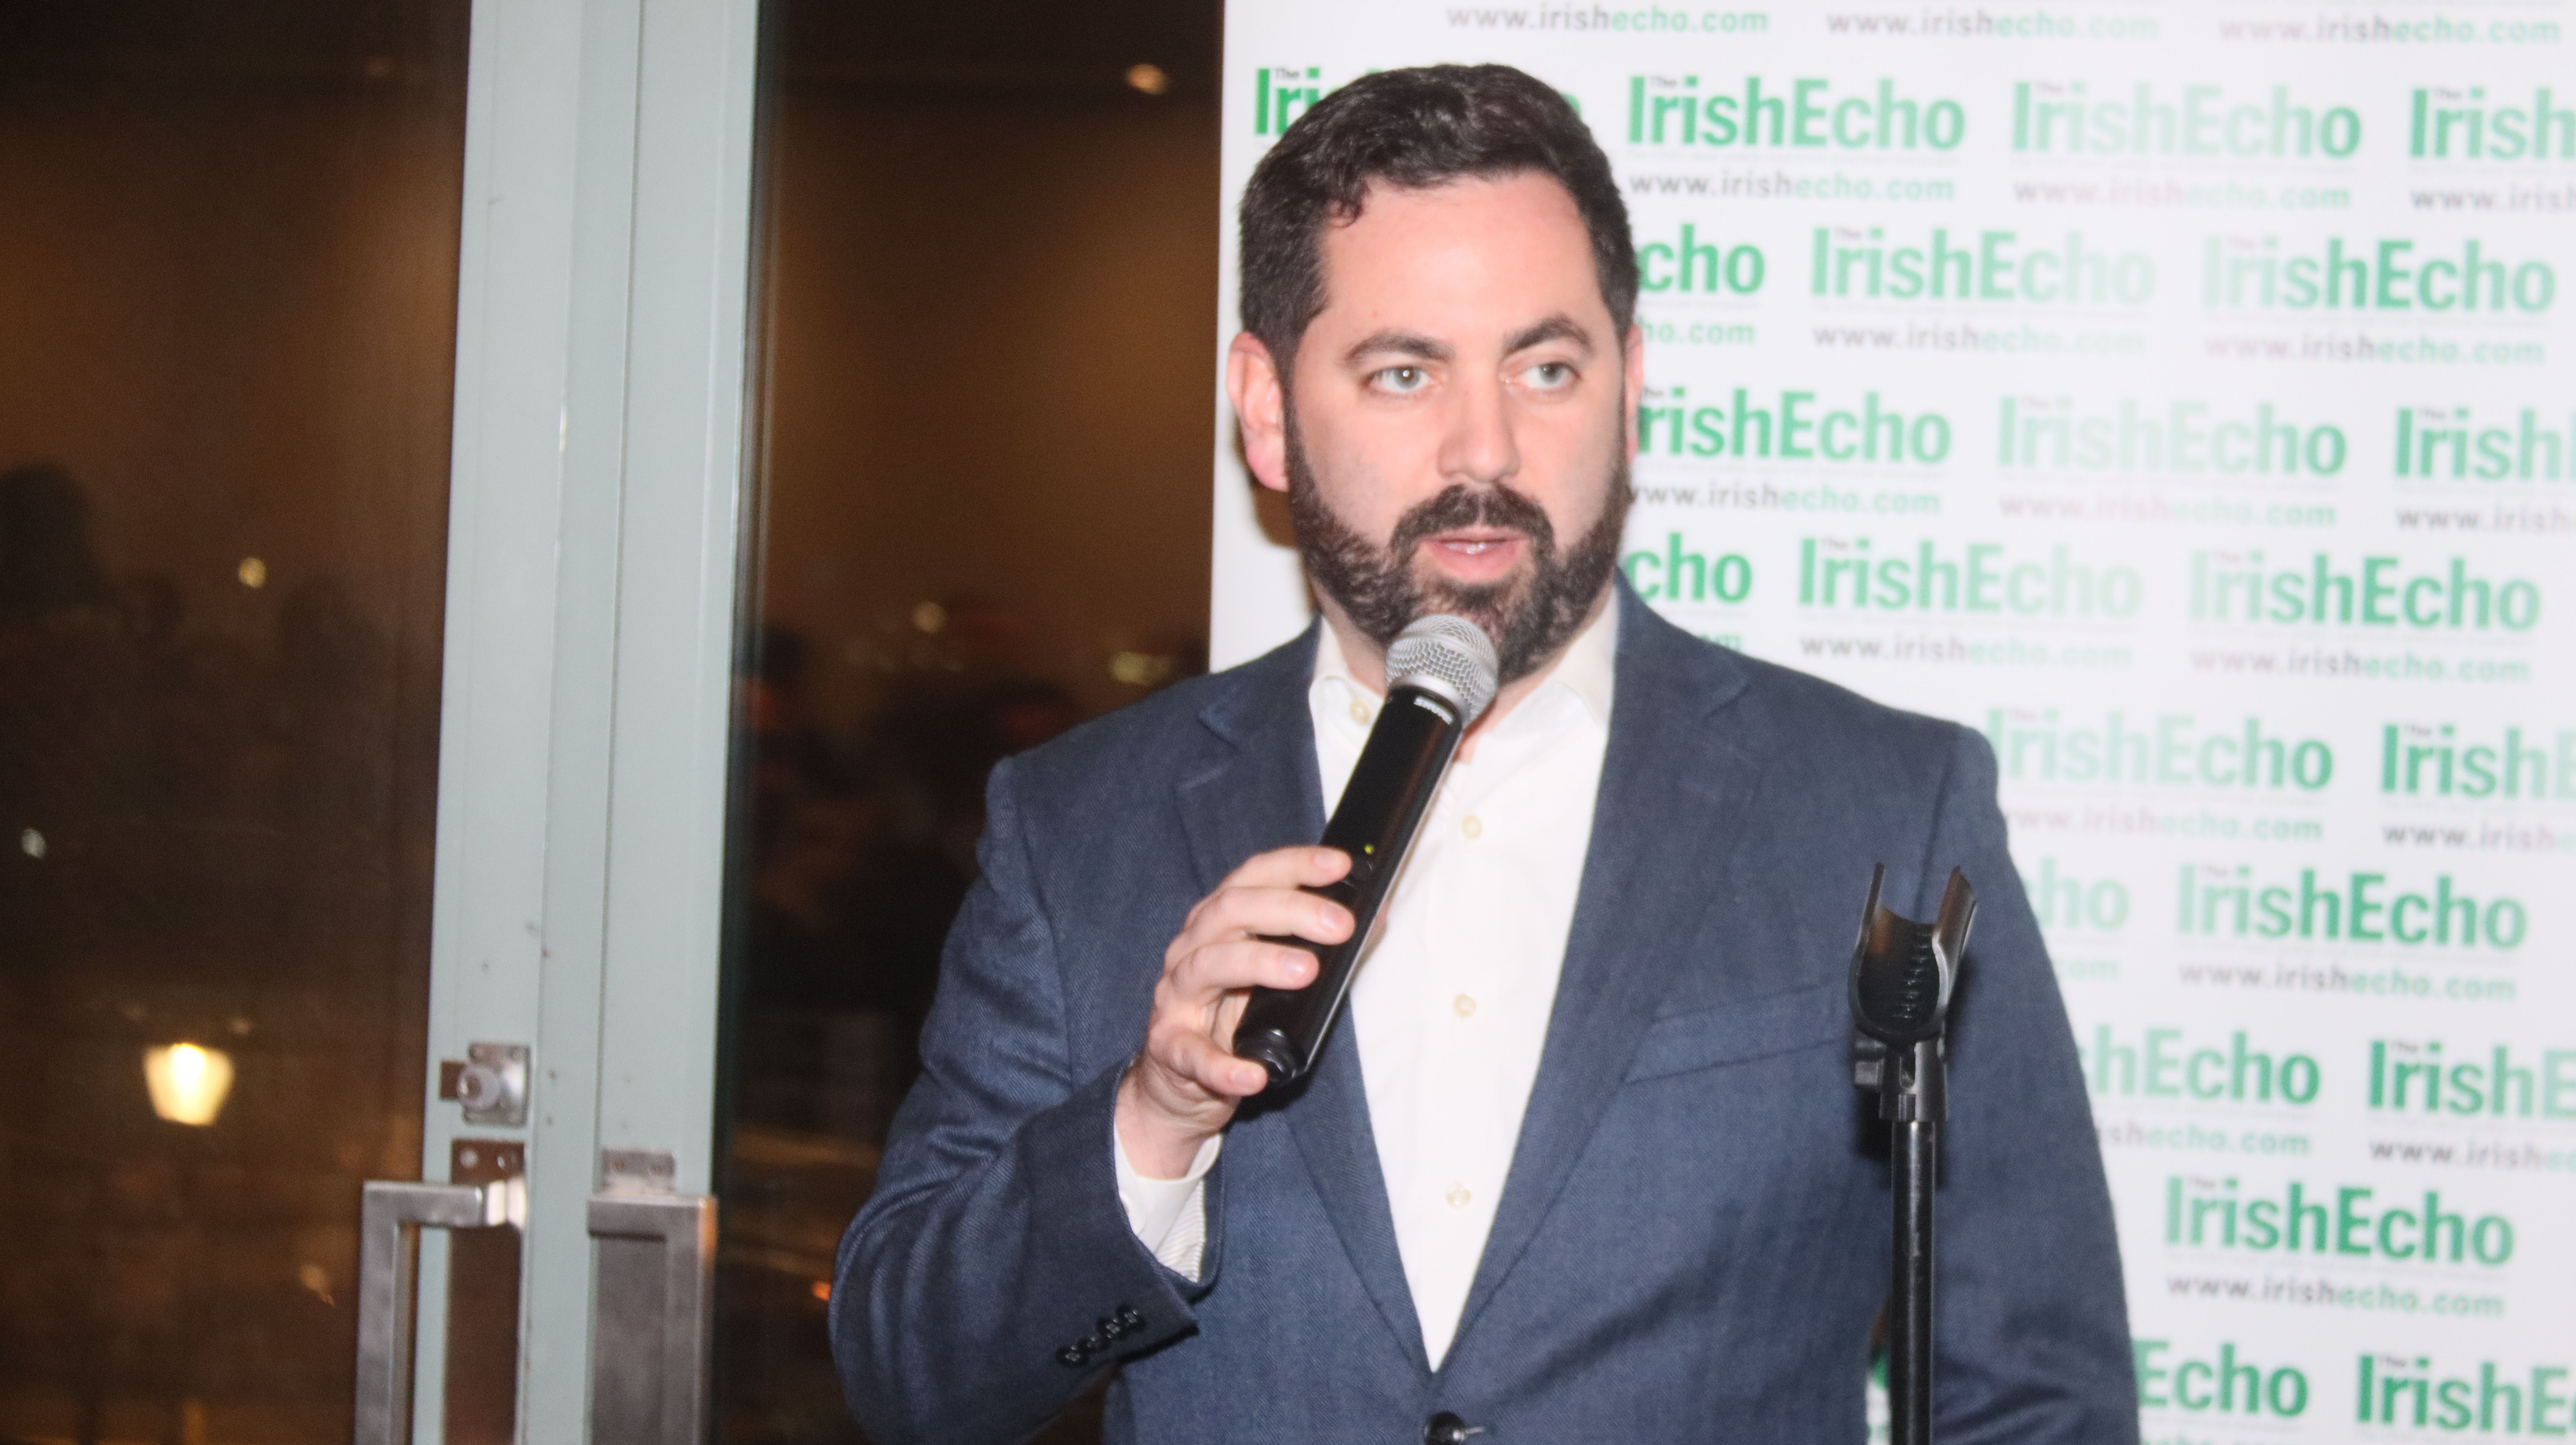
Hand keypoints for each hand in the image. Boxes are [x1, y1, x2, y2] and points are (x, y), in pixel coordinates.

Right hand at [1114, 846, 1353, 1178]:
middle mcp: (1190, 950)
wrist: (1180, 1079)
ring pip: (1206, 966)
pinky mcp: (1169, 1048)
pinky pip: (1191, 1054)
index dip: (1295, 864)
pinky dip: (1222, 1064)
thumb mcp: (1275, 973)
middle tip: (1340, 925)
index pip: (1252, 878)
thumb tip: (1377, 914)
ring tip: (1307, 971)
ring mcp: (1175, 998)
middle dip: (1290, 910)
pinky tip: (1254, 1074)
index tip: (1342, 864)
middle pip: (1230, 911)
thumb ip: (1319, 944)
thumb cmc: (1233, 1016)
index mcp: (1217, 923)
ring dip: (1259, 963)